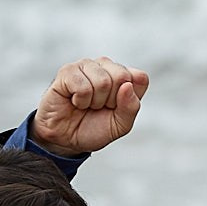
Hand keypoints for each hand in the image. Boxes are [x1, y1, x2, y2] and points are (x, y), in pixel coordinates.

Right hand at [34, 57, 148, 154]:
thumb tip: (127, 85)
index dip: (130, 98)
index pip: (140, 77)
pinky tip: (75, 101)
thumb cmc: (94, 128)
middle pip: (122, 76)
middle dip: (112, 100)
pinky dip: (80, 100)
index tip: (116, 107)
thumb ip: (131, 107)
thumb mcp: (121, 124)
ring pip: (103, 81)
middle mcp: (105, 67)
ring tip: (87, 104)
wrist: (67, 139)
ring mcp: (86, 66)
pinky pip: (83, 85)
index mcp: (123, 77)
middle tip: (99, 107)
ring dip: (95, 101)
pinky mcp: (67, 71)